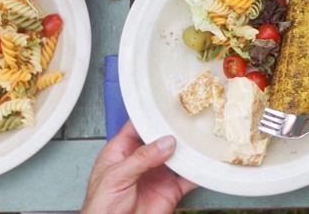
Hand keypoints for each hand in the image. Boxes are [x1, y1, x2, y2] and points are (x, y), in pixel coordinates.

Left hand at [81, 120, 196, 213]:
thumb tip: (165, 142)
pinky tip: (207, 163)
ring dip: (191, 148)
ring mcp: (158, 174)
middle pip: (162, 138)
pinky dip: (201, 171)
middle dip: (176, 129)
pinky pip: (190, 178)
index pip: (138, 126)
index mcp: (123, 151)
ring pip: (179, 155)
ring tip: (203, 137)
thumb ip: (140, 158)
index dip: (151, 115)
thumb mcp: (115, 177)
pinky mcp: (171, 190)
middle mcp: (143, 160)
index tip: (168, 105)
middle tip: (191, 119)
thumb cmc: (101, 208)